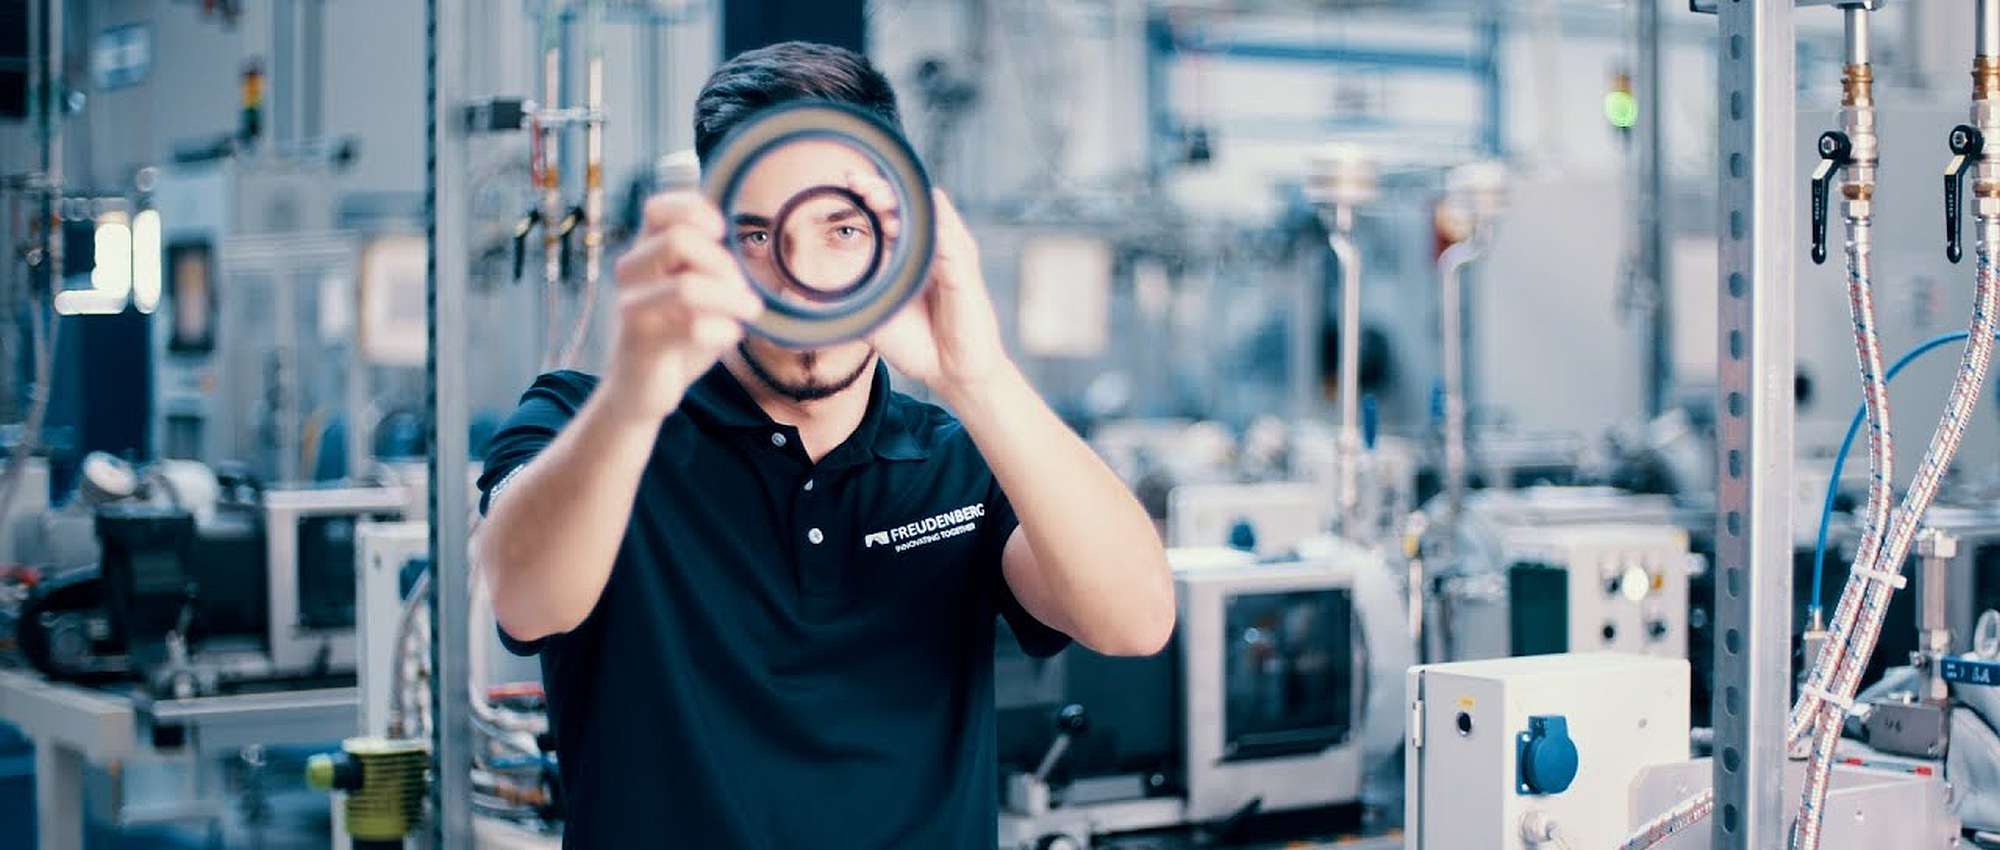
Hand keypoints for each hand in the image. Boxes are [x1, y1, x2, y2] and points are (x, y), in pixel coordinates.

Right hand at [603, 192, 763, 422]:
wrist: (641, 391)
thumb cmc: (675, 334)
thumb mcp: (694, 289)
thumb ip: (708, 261)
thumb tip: (738, 238)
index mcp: (644, 252)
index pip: (658, 208)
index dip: (695, 210)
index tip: (720, 233)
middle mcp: (631, 274)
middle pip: (678, 240)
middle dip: (722, 262)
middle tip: (739, 287)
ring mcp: (634, 309)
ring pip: (687, 287)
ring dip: (731, 298)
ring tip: (749, 310)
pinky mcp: (643, 345)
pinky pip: (695, 329)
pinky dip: (725, 330)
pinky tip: (730, 335)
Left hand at [862, 181, 1009, 395]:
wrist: (951, 375)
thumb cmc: (920, 346)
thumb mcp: (876, 317)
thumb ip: (852, 300)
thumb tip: (811, 296)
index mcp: (915, 255)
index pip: (896, 213)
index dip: (874, 195)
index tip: (848, 183)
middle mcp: (936, 250)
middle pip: (913, 206)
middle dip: (885, 191)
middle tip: (857, 184)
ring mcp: (953, 259)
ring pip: (931, 217)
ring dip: (905, 204)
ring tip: (876, 198)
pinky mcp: (965, 275)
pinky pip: (951, 243)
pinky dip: (933, 226)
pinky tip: (914, 217)